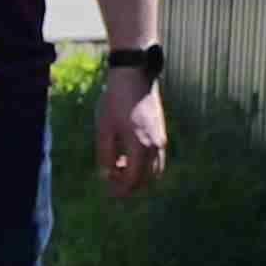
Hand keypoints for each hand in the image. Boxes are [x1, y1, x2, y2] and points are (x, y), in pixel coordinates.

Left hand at [94, 67, 167, 194]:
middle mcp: (155, 146)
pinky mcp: (161, 133)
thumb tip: (105, 177)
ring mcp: (161, 140)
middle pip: (146, 179)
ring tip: (118, 166)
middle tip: (111, 181)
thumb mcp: (104, 129)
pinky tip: (126, 155)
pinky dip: (144, 164)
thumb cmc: (115, 101)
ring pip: (154, 170)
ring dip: (138, 174)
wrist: (133, 77)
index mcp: (141, 147)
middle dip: (129, 184)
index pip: (134, 180)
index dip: (120, 188)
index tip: (107, 187)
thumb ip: (104, 155)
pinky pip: (156, 158)